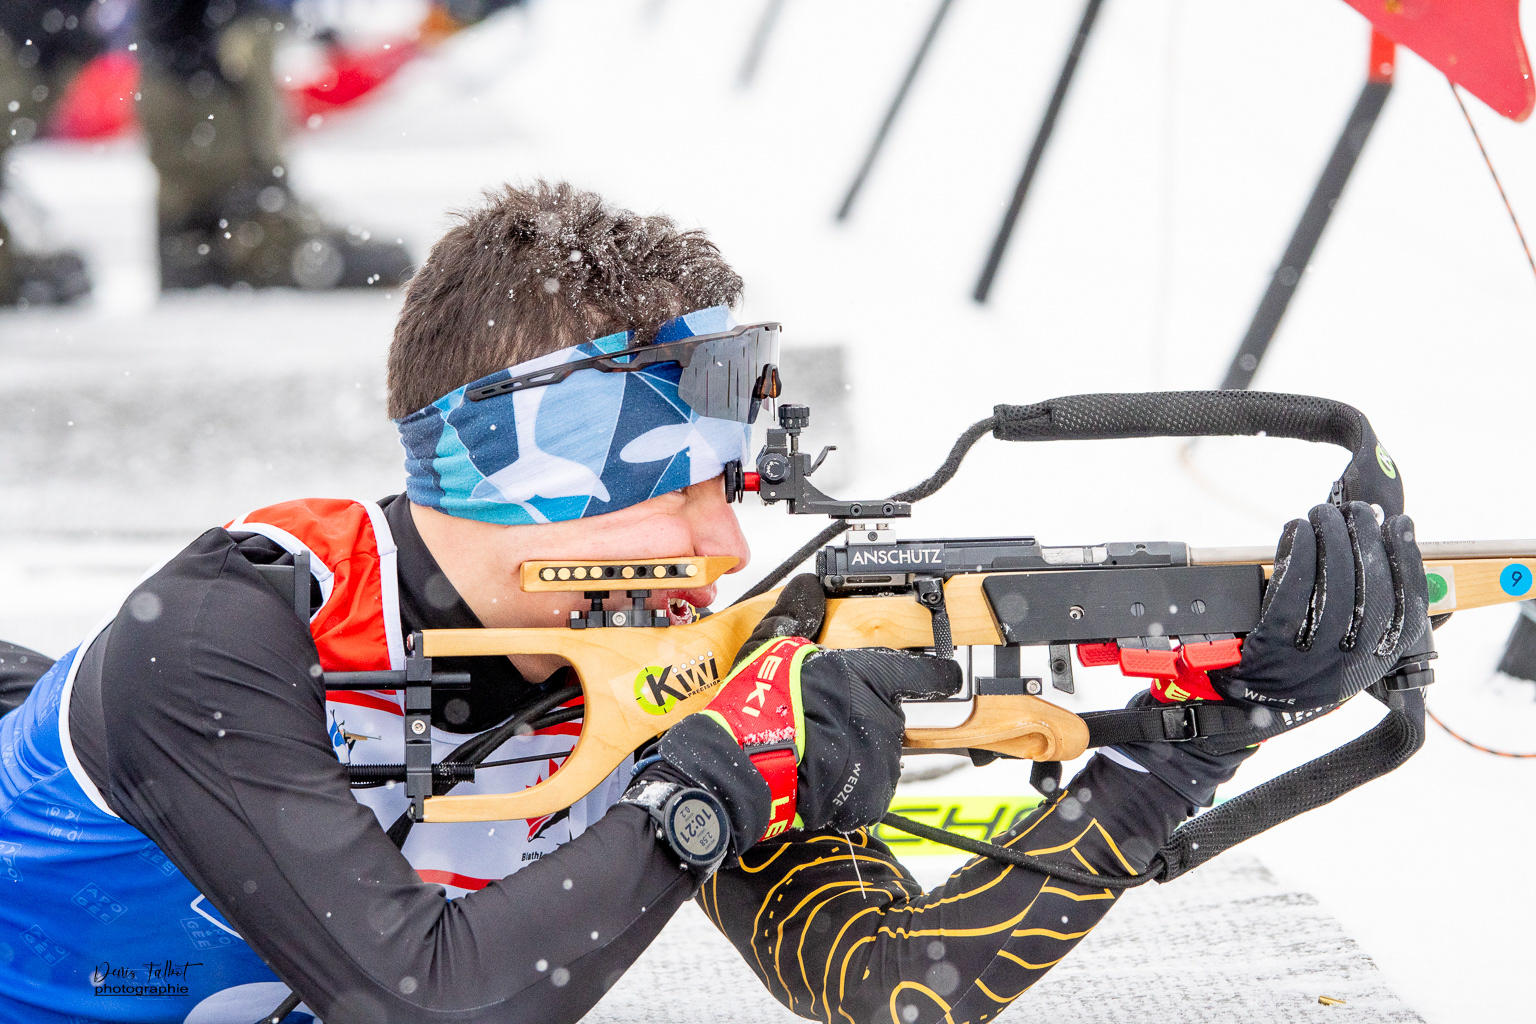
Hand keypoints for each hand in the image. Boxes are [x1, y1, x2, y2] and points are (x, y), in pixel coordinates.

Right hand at [660, 574, 959, 852]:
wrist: (747, 764)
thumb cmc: (760, 704)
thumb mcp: (773, 647)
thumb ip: (797, 618)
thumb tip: (807, 589)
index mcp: (869, 677)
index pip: (923, 672)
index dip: (937, 673)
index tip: (947, 675)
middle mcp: (883, 717)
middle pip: (889, 713)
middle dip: (864, 715)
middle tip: (825, 718)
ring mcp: (880, 760)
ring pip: (879, 751)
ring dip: (857, 749)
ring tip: (816, 749)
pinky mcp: (868, 796)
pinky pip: (867, 788)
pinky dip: (849, 785)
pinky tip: (819, 775)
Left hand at [1116, 501, 1430, 806]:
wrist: (1231, 715)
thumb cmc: (1286, 674)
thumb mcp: (1337, 656)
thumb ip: (1365, 619)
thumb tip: (1388, 561)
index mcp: (1374, 667)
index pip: (1408, 610)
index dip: (1409, 562)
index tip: (1402, 525)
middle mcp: (1350, 667)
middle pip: (1374, 592)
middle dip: (1368, 540)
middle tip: (1356, 511)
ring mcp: (1311, 660)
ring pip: (1336, 588)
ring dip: (1332, 540)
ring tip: (1323, 515)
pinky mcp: (1272, 649)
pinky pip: (1292, 593)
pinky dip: (1297, 555)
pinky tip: (1296, 531)